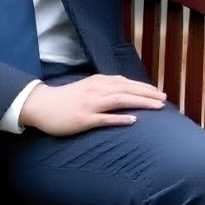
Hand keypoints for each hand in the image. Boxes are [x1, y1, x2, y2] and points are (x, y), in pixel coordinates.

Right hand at [19, 75, 165, 136]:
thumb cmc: (63, 99)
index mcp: (96, 82)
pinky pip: (105, 118)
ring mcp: (90, 104)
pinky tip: (134, 121)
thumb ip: (102, 89)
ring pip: (120, 100)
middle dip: (148, 94)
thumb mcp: (84, 88)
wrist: (40, 106)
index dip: (143, 87)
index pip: (125, 82)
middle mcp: (95, 90)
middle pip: (127, 90)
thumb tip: (121, 92)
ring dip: (140, 102)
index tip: (158, 92)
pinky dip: (120, 119)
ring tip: (157, 107)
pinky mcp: (84, 119)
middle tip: (165, 99)